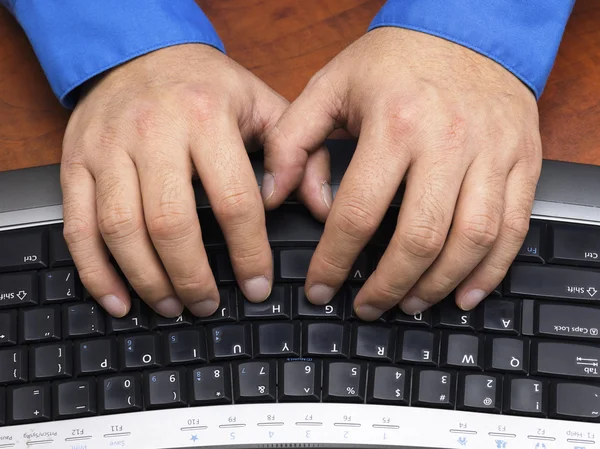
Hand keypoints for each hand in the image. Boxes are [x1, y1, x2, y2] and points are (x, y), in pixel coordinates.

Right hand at [61, 44, 328, 317]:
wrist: (137, 50)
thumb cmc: (205, 85)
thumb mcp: (264, 105)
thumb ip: (299, 154)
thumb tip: (318, 207)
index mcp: (206, 117)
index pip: (233, 201)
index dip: (248, 253)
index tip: (257, 286)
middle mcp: (152, 132)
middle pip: (171, 223)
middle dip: (192, 278)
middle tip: (209, 305)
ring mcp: (107, 149)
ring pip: (121, 230)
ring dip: (148, 281)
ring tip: (172, 306)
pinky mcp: (76, 163)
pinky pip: (78, 227)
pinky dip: (96, 273)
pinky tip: (119, 299)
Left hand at [264, 28, 541, 318]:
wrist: (468, 27)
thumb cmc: (397, 59)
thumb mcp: (330, 85)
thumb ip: (292, 141)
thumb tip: (274, 196)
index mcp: (395, 123)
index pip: (357, 213)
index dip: (334, 262)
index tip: (320, 288)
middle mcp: (448, 141)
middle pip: (418, 238)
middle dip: (388, 286)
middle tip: (367, 307)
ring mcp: (492, 153)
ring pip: (470, 241)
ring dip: (436, 286)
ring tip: (409, 305)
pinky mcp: (523, 161)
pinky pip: (513, 228)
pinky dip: (491, 271)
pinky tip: (465, 293)